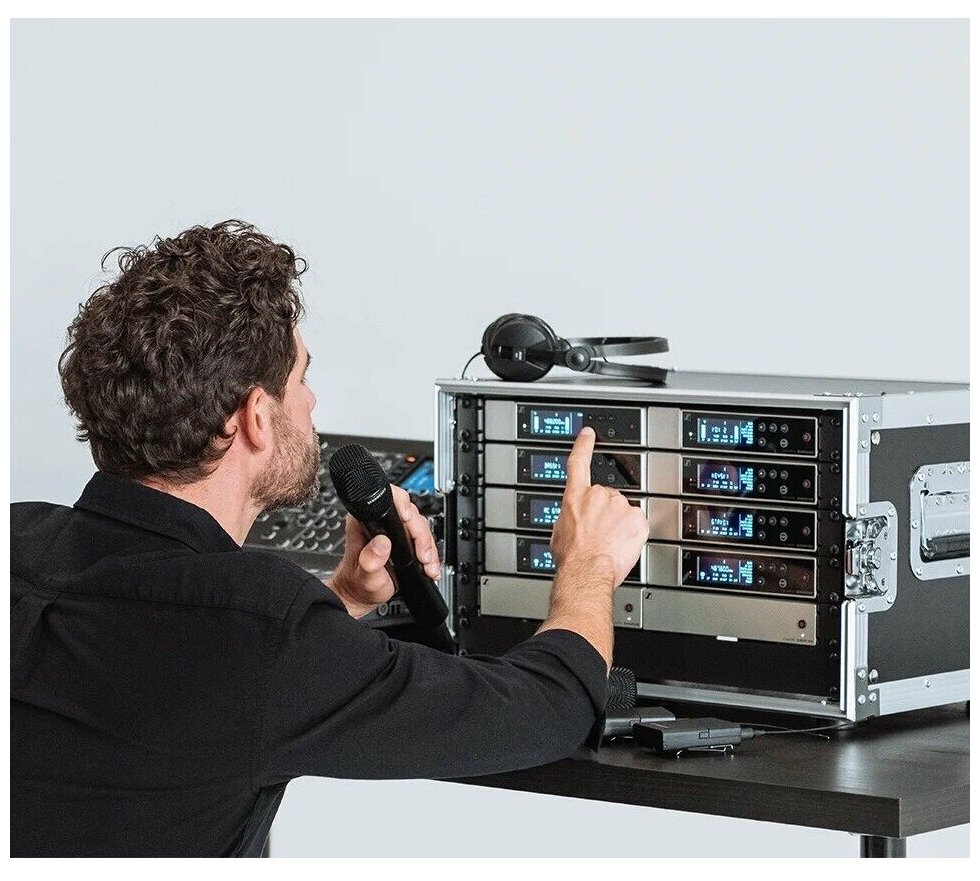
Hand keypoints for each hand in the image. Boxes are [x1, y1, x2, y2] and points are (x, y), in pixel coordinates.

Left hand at [326, 485, 440, 617]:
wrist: (362, 594)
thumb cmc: (358, 584)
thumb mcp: (364, 576)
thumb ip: (370, 561)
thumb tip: (381, 543)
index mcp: (364, 521)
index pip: (388, 500)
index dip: (403, 506)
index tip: (409, 521)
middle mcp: (380, 521)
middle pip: (411, 514)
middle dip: (421, 536)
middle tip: (423, 556)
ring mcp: (393, 528)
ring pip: (420, 526)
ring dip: (428, 546)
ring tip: (427, 565)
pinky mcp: (404, 537)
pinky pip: (423, 538)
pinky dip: (430, 552)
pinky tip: (429, 566)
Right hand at [549, 427, 648, 588]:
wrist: (586, 570)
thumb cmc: (572, 557)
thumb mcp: (559, 532)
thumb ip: (570, 516)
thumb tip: (573, 520)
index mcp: (575, 497)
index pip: (578, 462)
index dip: (584, 445)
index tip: (589, 434)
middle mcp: (598, 495)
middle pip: (607, 497)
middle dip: (606, 513)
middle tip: (600, 534)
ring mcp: (620, 506)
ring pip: (624, 512)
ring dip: (619, 524)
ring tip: (609, 544)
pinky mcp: (637, 519)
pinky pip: (638, 524)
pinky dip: (633, 534)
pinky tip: (622, 546)